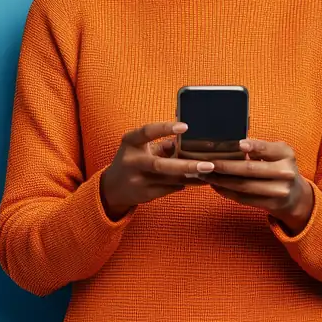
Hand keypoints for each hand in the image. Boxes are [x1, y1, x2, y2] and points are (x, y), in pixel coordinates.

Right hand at [100, 121, 215, 218]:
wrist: (113, 187)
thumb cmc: (134, 158)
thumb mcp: (141, 145)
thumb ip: (164, 142)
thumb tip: (191, 138)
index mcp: (130, 142)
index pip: (147, 131)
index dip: (165, 128)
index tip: (185, 126)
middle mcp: (131, 161)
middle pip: (160, 165)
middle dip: (186, 165)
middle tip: (208, 164)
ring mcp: (136, 180)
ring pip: (168, 180)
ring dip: (191, 177)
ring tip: (209, 173)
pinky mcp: (143, 194)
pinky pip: (168, 189)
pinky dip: (183, 184)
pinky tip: (196, 181)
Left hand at [207, 138, 313, 233]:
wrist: (295, 196)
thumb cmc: (279, 167)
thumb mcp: (277, 153)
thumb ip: (259, 147)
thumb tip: (231, 142)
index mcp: (285, 154)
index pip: (266, 149)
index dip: (252, 146)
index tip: (237, 144)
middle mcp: (285, 173)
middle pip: (250, 169)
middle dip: (226, 166)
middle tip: (208, 162)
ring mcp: (279, 191)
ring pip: (244, 186)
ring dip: (222, 180)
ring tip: (206, 174)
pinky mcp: (270, 205)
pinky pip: (244, 199)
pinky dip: (227, 192)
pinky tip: (215, 185)